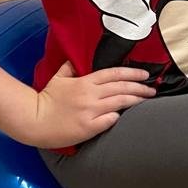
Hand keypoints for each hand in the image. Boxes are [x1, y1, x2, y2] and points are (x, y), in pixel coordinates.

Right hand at [19, 62, 155, 147]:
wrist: (34, 120)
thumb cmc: (46, 99)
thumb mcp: (58, 78)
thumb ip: (69, 68)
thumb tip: (75, 60)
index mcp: (85, 82)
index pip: (113, 74)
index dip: (131, 73)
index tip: (145, 75)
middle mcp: (90, 95)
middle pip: (121, 88)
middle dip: (140, 87)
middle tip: (153, 89)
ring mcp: (90, 111)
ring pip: (120, 103)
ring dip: (136, 100)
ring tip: (147, 100)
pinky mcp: (88, 127)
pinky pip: (110, 120)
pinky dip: (119, 116)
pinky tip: (127, 116)